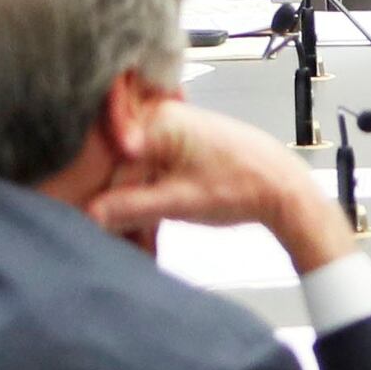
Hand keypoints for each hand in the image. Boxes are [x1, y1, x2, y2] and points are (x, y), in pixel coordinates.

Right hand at [86, 95, 351, 268]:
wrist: (285, 188)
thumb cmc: (244, 186)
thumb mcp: (180, 202)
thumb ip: (131, 208)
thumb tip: (89, 215)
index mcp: (157, 122)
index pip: (106, 161)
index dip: (93, 197)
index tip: (85, 223)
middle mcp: (159, 121)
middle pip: (117, 171)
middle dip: (114, 211)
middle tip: (113, 243)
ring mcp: (169, 136)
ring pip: (132, 180)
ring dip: (132, 216)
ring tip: (138, 249)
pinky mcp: (179, 152)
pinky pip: (149, 180)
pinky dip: (148, 208)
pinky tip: (147, 240)